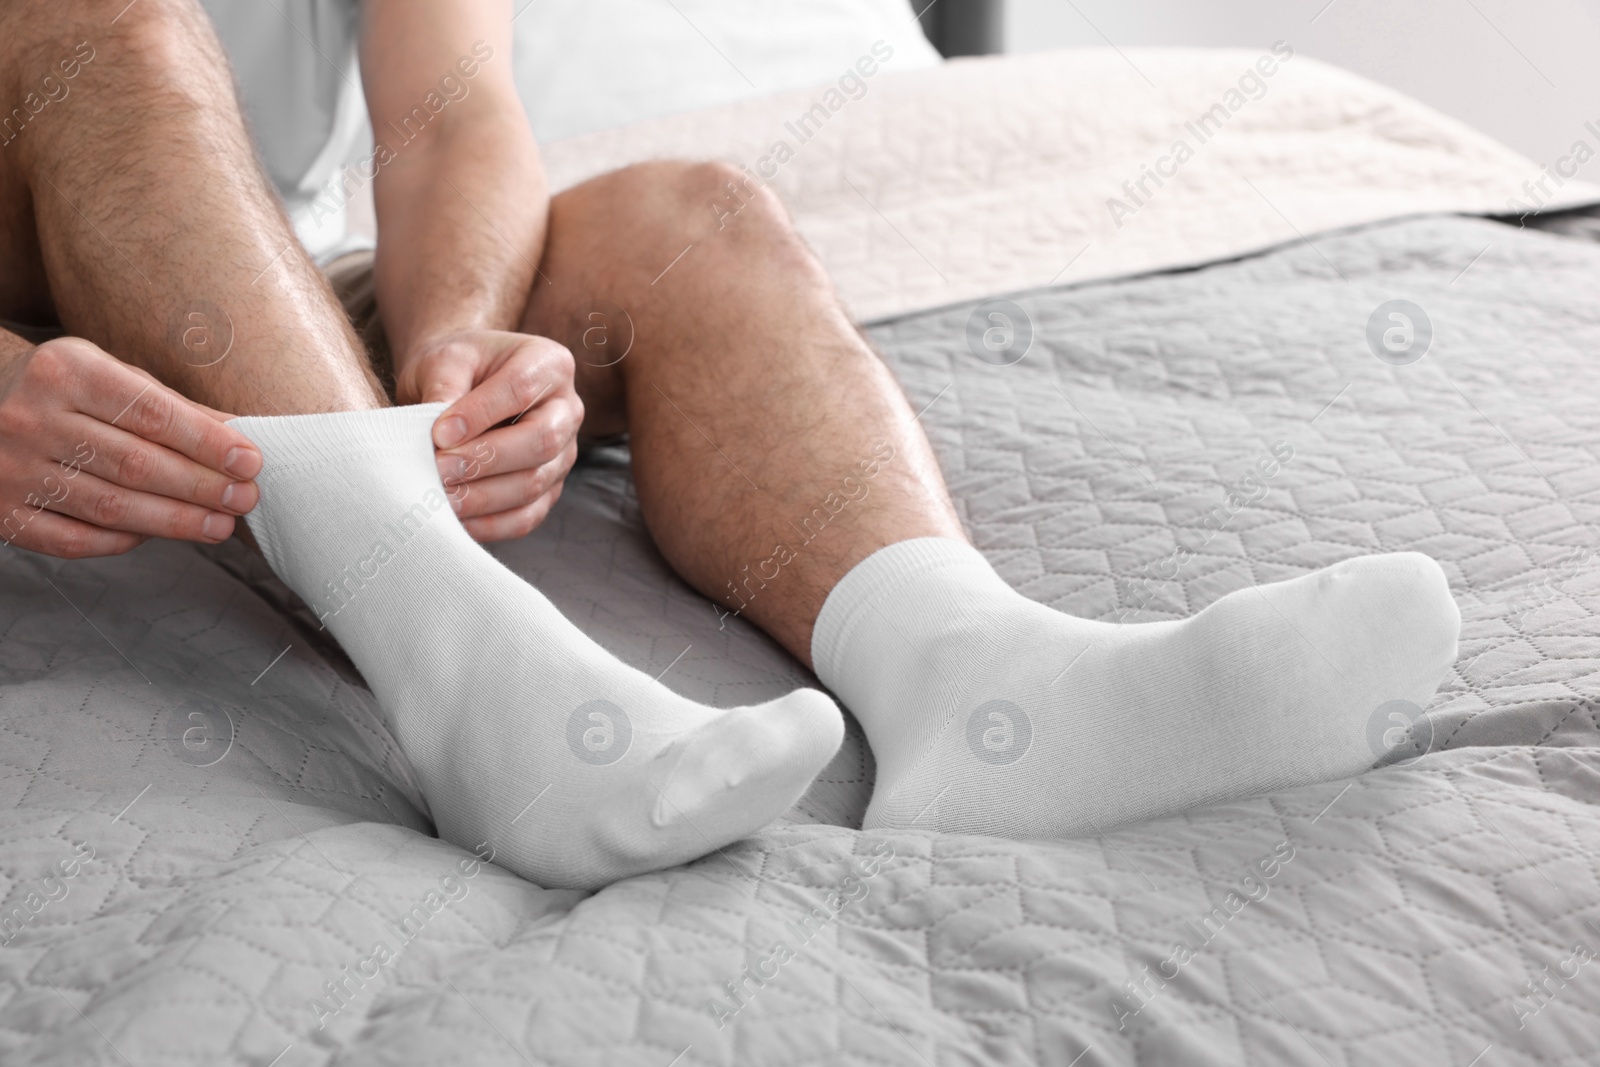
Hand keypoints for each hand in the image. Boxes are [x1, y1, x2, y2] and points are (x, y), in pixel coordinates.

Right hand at [0, 336, 260, 557]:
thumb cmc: (67, 390)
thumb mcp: (114, 376)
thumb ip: (174, 407)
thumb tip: (241, 436)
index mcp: (64, 371)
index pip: (152, 414)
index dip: (207, 443)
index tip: (250, 462)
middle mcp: (30, 417)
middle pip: (135, 464)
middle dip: (200, 487)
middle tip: (244, 499)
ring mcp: (11, 468)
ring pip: (110, 507)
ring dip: (175, 521)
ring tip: (220, 526)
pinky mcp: (3, 512)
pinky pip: (74, 539)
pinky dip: (123, 541)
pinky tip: (159, 535)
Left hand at [394, 329, 582, 540]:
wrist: (460, 385)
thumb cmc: (455, 368)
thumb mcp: (443, 360)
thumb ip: (442, 388)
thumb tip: (441, 438)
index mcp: (549, 364)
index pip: (521, 389)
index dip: (480, 415)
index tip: (439, 434)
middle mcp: (567, 409)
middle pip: (542, 440)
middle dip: (486, 460)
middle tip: (439, 469)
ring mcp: (563, 453)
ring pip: (534, 483)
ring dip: (483, 496)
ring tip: (440, 496)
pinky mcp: (548, 489)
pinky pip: (527, 516)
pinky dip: (489, 524)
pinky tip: (455, 520)